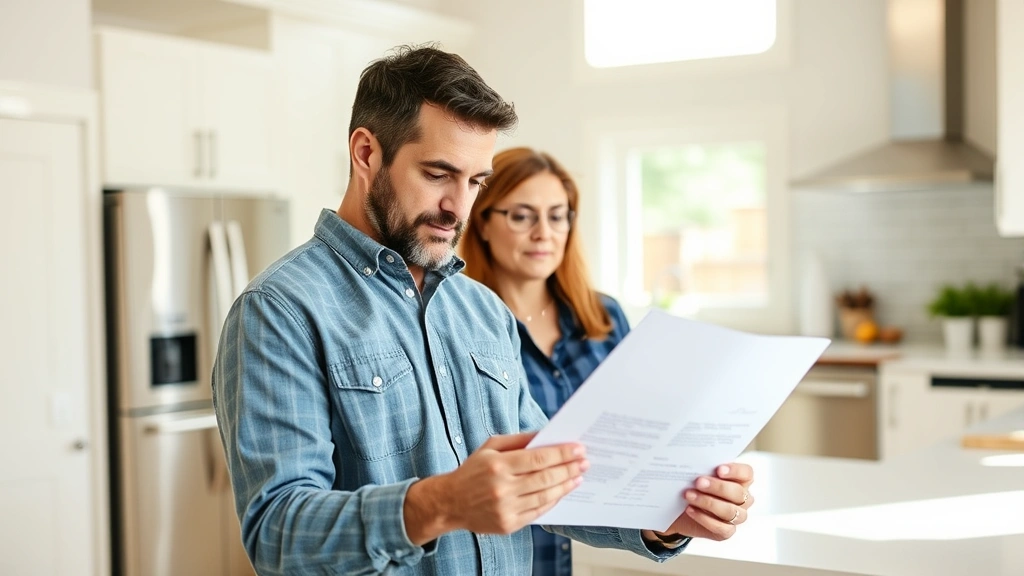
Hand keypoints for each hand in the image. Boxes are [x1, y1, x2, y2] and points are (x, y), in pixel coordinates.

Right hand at [404, 432, 587, 543]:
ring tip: (578, 476)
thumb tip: (546, 434)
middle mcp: (502, 488)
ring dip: (565, 485)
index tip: (578, 448)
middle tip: (585, 461)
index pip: (538, 458)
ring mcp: (506, 509)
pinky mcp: (508, 525)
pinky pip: (538, 512)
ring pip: (545, 496)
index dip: (561, 454)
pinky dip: (553, 501)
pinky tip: (562, 491)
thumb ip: (518, 440)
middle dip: (569, 468)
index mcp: (498, 465)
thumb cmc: (472, 471)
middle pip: (545, 478)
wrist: (450, 502)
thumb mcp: (490, 447)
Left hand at [650, 463, 754, 542]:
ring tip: (689, 495)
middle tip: (698, 482)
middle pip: (738, 493)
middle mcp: (743, 499)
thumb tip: (696, 460)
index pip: (747, 473)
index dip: (735, 471)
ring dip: (708, 502)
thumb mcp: (697, 474)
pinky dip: (704, 518)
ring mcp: (737, 517)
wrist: (679, 510)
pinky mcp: (726, 532)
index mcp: (741, 480)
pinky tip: (690, 509)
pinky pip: (722, 528)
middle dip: (718, 487)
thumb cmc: (693, 486)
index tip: (718, 469)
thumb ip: (703, 467)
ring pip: (730, 511)